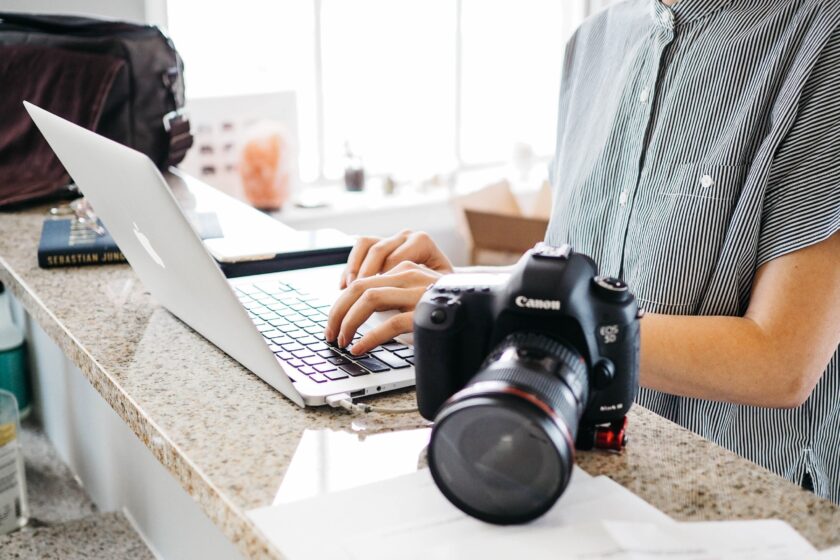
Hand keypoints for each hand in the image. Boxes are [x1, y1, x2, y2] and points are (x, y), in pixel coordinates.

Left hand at [325, 261, 442, 353]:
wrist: (484, 313)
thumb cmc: (447, 311)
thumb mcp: (415, 300)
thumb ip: (392, 299)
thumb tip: (356, 318)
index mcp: (406, 269)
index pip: (363, 279)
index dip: (342, 301)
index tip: (334, 321)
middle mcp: (411, 276)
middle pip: (360, 286)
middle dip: (338, 311)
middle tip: (330, 333)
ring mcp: (419, 292)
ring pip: (369, 299)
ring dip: (349, 322)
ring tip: (342, 341)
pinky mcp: (426, 312)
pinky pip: (390, 323)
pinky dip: (369, 337)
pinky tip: (360, 348)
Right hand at [340, 230, 452, 288]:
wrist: (443, 279)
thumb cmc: (441, 286)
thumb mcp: (437, 288)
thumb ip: (422, 290)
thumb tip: (405, 305)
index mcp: (422, 242)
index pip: (396, 259)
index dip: (383, 279)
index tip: (374, 298)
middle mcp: (406, 236)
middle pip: (378, 250)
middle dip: (364, 275)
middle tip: (357, 297)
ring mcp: (392, 238)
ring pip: (365, 244)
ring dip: (354, 268)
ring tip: (349, 289)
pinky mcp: (380, 243)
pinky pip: (360, 248)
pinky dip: (350, 266)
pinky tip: (344, 285)